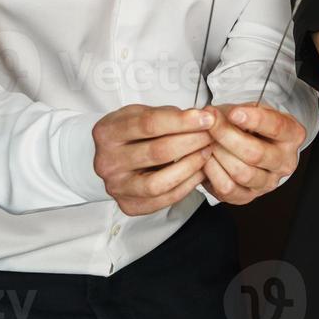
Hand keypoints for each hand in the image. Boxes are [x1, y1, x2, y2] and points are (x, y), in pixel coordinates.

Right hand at [92, 104, 213, 215]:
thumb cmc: (134, 132)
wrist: (117, 156)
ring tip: (207, 151)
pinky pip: (164, 200)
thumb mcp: (144, 112)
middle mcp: (107, 162)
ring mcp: (116, 187)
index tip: (206, 118)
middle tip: (211, 134)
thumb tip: (201, 119)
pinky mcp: (129, 205)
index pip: (149, 124)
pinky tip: (201, 170)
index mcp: (107, 133)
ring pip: (158, 183)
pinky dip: (187, 185)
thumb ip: (169, 114)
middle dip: (191, 141)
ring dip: (190, 165)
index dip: (181, 121)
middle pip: (157, 152)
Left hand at [200, 103, 304, 204]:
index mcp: (293, 135)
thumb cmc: (250, 125)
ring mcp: (268, 182)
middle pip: (256, 154)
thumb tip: (215, 116)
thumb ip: (238, 112)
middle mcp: (285, 161)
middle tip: (210, 125)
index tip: (234, 113)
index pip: (277, 127)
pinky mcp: (249, 196)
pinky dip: (212, 173)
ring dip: (219, 156)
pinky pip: (228, 189)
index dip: (254, 120)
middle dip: (228, 137)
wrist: (249, 145)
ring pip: (242, 174)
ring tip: (207, 142)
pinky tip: (206, 159)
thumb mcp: (251, 109)